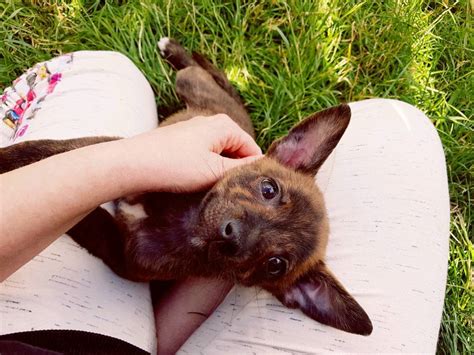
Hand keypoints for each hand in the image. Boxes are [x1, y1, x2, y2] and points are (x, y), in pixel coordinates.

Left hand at [120, 114, 262, 192]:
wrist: (131, 164)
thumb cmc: (173, 166)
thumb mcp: (214, 171)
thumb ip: (242, 169)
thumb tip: (264, 167)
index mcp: (225, 125)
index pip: (253, 150)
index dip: (254, 171)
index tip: (249, 191)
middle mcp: (211, 122)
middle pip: (237, 151)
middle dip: (235, 170)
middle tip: (229, 192)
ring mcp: (195, 131)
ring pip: (219, 154)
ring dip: (219, 171)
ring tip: (211, 189)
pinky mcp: (182, 141)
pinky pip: (204, 155)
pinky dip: (205, 168)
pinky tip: (196, 182)